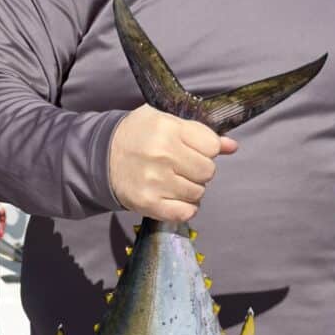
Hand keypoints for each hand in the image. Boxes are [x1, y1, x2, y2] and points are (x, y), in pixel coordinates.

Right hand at [107, 106, 232, 223]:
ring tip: (176, 181)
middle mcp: (163, 155)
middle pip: (208, 171)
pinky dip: (186, 208)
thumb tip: (232, 146)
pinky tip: (176, 198)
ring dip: (192, 189)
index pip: (211, 146)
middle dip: (200, 170)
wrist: (101, 157)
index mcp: (168, 129)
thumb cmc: (137, 135)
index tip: (194, 150)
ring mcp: (156, 181)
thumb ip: (200, 132)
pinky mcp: (149, 204)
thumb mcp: (165, 122)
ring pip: (198, 193)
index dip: (207, 149)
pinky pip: (185, 213)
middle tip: (184, 167)